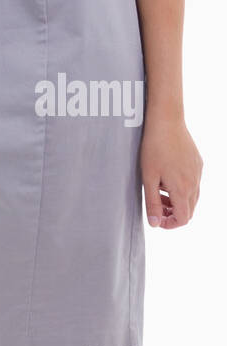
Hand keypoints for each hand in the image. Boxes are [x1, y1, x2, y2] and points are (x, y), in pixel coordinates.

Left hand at [140, 112, 202, 227]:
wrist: (166, 121)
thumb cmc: (154, 147)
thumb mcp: (148, 177)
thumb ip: (152, 202)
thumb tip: (155, 223)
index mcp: (182, 189)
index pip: (183, 219)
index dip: (170, 224)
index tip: (157, 219)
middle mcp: (194, 183)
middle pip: (189, 210)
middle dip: (173, 213)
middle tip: (156, 205)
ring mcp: (198, 172)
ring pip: (192, 197)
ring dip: (177, 200)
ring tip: (159, 190)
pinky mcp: (198, 163)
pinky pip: (194, 182)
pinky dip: (182, 187)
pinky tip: (167, 176)